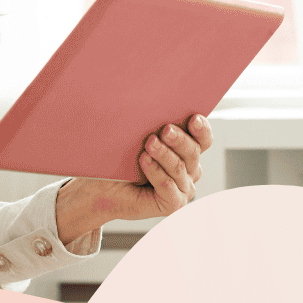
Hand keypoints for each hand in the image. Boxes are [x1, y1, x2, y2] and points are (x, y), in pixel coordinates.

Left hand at [55, 114, 211, 242]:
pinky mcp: (172, 204)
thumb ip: (149, 126)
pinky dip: (157, 172)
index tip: (194, 118)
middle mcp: (189, 170)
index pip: (203, 139)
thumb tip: (148, 98)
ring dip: (165, 154)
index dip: (202, 129)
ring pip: (180, 168)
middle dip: (179, 139)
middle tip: (165, 129)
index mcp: (185, 151)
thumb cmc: (118, 160)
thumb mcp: (134, 138)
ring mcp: (183, 188)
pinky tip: (145, 161)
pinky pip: (169, 187)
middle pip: (193, 151)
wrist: (100, 188)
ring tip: (149, 143)